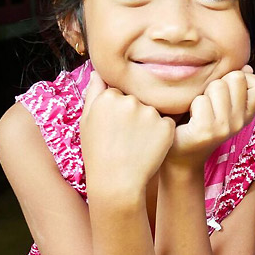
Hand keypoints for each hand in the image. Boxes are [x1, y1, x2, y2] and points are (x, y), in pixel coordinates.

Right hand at [80, 71, 174, 195]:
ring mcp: (150, 113)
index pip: (119, 93)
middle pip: (137, 100)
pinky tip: (149, 147)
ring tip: (136, 144)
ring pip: (153, 111)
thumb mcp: (86, 122)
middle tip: (124, 138)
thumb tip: (98, 72)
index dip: (116, 112)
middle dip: (133, 115)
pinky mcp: (167, 126)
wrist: (116, 182)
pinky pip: (166, 123)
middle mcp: (130, 101)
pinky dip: (161, 134)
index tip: (112, 128)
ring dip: (148, 123)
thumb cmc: (98, 153)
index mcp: (109, 97)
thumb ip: (94, 94)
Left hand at [170, 67, 254, 163]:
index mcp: (248, 114)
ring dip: (204, 93)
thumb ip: (236, 86)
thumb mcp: (224, 105)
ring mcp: (225, 127)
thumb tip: (247, 68)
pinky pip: (201, 100)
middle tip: (210, 102)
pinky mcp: (207, 131)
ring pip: (218, 86)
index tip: (229, 92)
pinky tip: (192, 119)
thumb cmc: (200, 122)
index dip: (244, 79)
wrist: (181, 154)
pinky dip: (192, 105)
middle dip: (219, 83)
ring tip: (200, 110)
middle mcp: (241, 122)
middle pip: (237, 77)